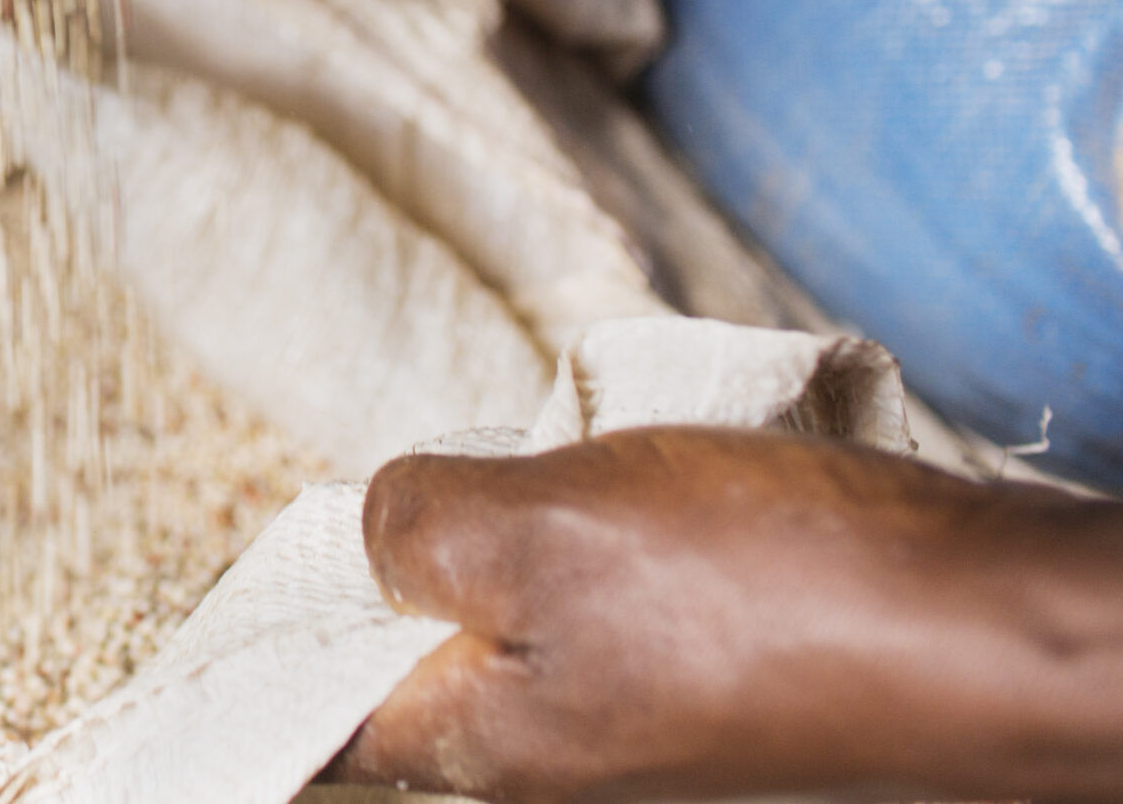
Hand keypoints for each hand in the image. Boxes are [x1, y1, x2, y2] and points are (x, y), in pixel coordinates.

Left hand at [332, 426, 1122, 802]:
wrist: (987, 629)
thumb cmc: (764, 588)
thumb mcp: (538, 528)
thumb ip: (416, 526)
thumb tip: (374, 528)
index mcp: (485, 747)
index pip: (321, 726)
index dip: (269, 648)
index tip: (239, 577)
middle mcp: (554, 758)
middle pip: (417, 657)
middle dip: (399, 561)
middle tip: (417, 474)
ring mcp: (638, 721)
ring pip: (517, 618)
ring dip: (511, 531)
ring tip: (543, 468)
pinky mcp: (714, 675)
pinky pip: (609, 602)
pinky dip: (597, 533)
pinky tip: (628, 484)